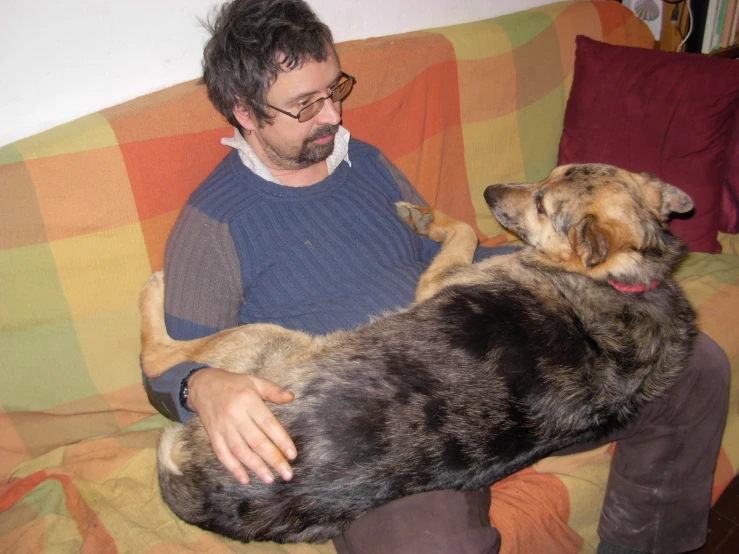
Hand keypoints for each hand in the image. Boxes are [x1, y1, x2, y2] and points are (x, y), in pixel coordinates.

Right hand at [186, 367, 296, 484]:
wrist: (203, 385)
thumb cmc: (234, 384)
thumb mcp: (255, 381)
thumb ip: (273, 391)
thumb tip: (291, 398)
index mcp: (248, 401)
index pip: (268, 424)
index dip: (281, 440)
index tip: (292, 455)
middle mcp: (235, 415)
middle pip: (256, 441)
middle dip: (273, 459)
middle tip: (287, 474)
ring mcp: (222, 427)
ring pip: (240, 451)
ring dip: (255, 467)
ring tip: (270, 479)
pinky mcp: (213, 436)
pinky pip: (222, 455)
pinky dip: (233, 468)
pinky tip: (245, 479)